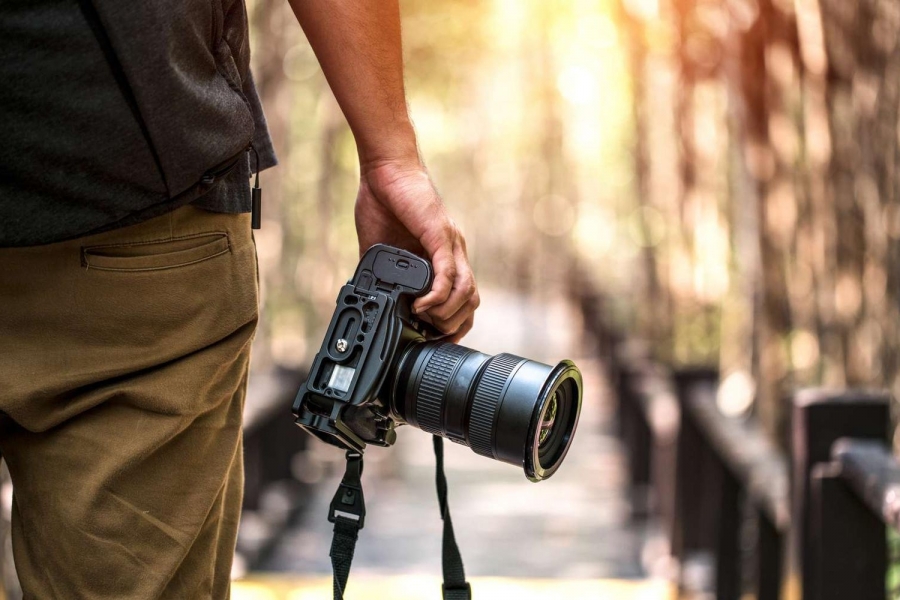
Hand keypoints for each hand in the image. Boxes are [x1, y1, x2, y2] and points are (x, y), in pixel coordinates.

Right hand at [355, 159, 478, 341]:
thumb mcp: (381, 248)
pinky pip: (448, 274)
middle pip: (471, 301)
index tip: (432, 339)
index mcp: (442, 257)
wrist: (385, 169)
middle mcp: (453, 253)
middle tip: (430, 336)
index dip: (451, 323)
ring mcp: (450, 245)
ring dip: (446, 314)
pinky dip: (438, 295)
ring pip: (466, 292)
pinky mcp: (440, 236)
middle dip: (453, 326)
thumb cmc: (384, 200)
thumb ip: (383, 272)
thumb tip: (370, 296)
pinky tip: (422, 305)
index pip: (462, 299)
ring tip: (424, 320)